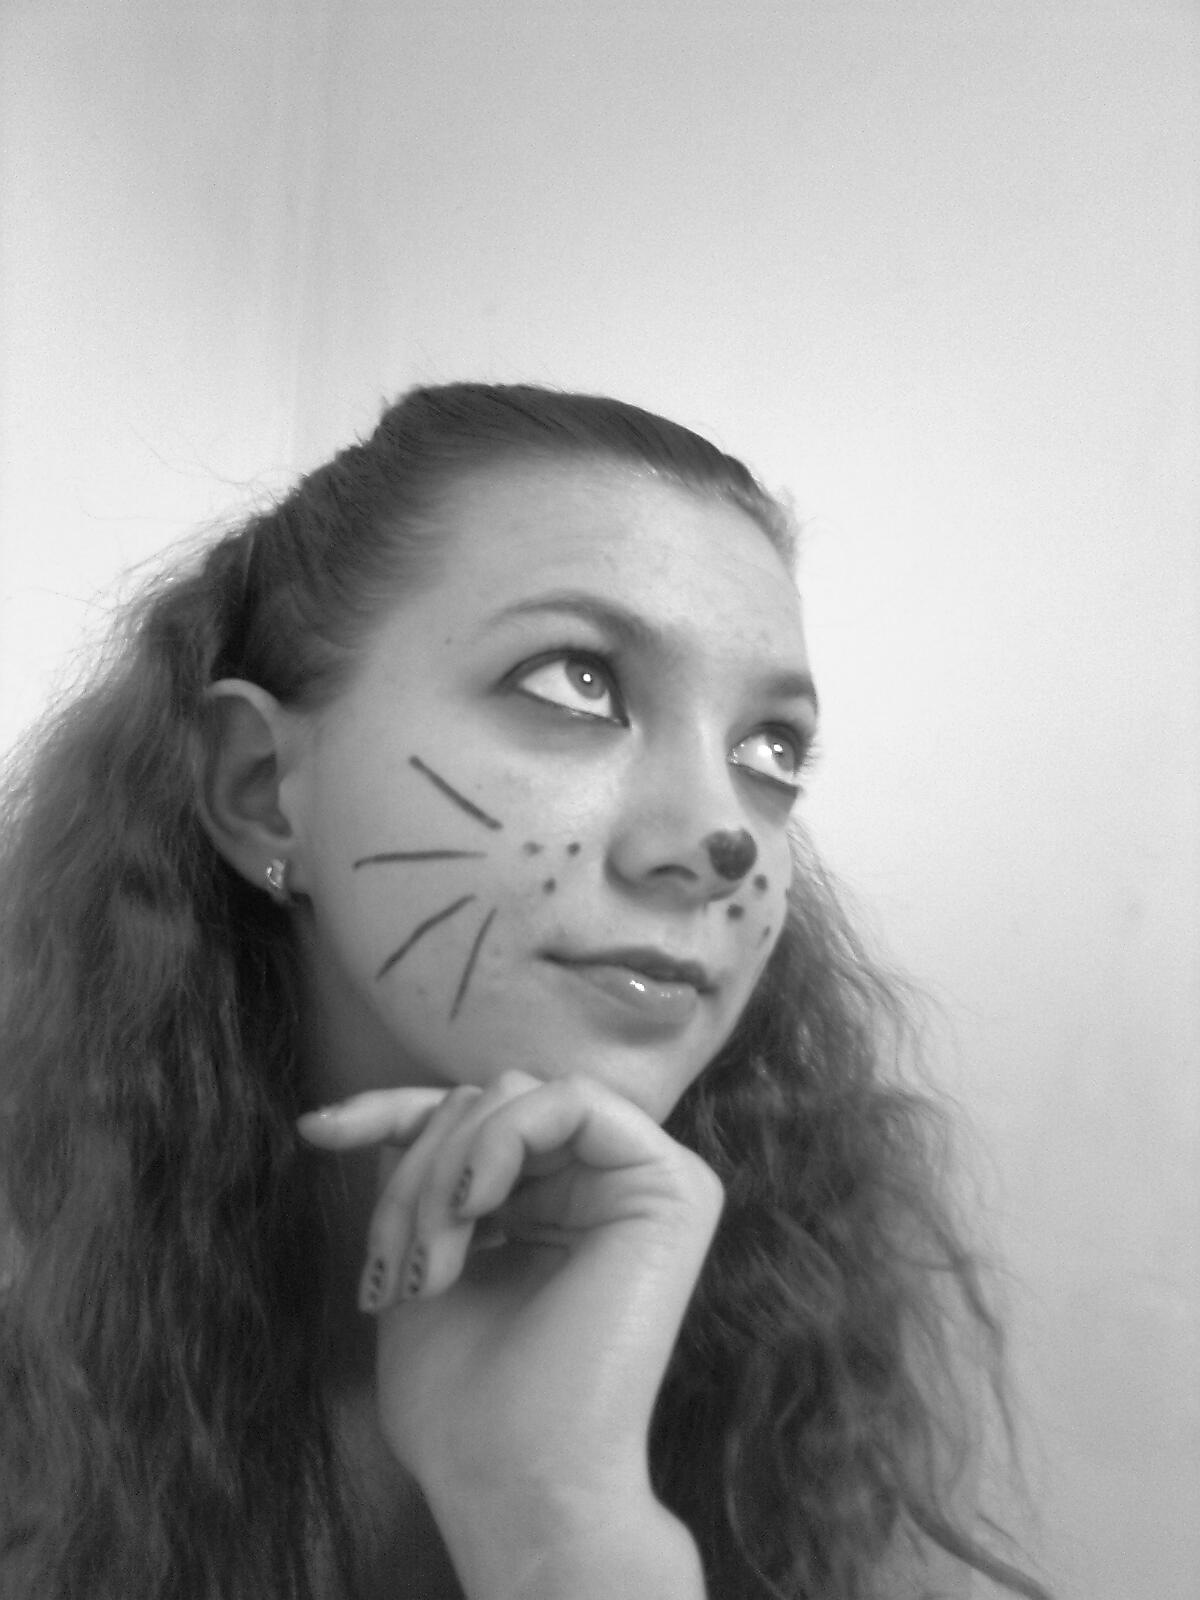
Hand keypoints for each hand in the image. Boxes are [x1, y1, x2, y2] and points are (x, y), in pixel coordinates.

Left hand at [299, 1071, 720, 1597]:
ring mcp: (643, 1182)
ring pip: (515, 1098)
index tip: (318, 1131)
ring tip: (428, 1268)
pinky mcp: (674, 1187)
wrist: (514, 1483)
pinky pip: (572, 1101)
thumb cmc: (465, 1402)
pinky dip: (502, 1141)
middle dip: (415, 1172)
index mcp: (553, 1200)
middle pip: (485, 1103)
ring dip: (444, 1174)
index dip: (391, 1111)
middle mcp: (602, 1181)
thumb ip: (424, 1177)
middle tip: (397, 1266)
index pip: (470, 1117)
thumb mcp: (420, 1257)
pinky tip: (475, 1206)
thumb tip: (390, 1113)